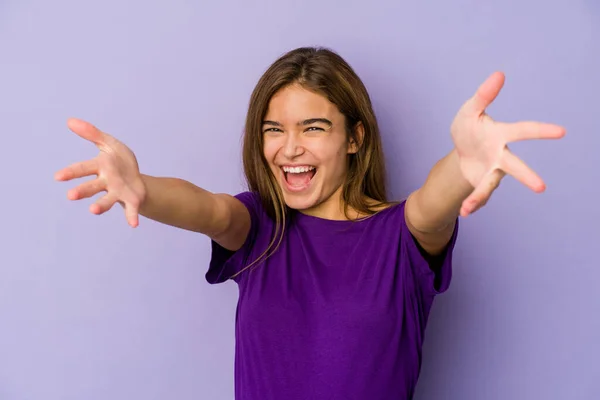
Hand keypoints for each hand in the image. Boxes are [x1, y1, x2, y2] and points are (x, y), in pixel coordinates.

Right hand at [55, 118, 145, 226]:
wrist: (138, 178)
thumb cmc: (120, 161)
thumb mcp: (109, 143)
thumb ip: (92, 133)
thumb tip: (70, 120)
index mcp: (99, 167)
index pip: (82, 169)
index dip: (71, 173)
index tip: (58, 177)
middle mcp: (106, 182)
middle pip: (92, 187)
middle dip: (82, 191)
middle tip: (71, 196)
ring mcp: (118, 192)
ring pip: (107, 200)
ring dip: (101, 206)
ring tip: (93, 210)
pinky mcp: (132, 200)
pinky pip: (131, 210)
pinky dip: (131, 217)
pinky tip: (133, 225)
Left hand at [450, 72, 565, 216]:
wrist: (461, 153)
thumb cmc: (470, 128)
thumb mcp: (470, 110)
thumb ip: (483, 95)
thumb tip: (499, 74)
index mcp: (501, 135)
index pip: (524, 130)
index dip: (542, 130)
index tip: (561, 132)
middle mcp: (500, 155)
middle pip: (515, 166)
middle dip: (527, 176)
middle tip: (541, 187)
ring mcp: (492, 172)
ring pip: (491, 185)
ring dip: (481, 196)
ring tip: (469, 207)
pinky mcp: (482, 184)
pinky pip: (478, 195)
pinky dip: (472, 203)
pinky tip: (465, 210)